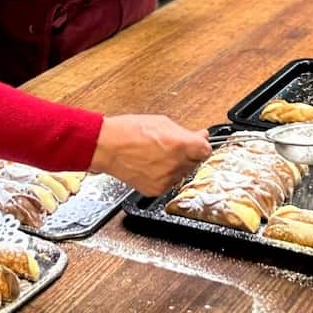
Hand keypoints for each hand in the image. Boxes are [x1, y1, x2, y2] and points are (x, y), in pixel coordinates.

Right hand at [90, 114, 211, 196]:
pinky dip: (164, 176)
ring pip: (182, 174)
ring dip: (176, 165)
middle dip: (189, 155)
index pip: (206, 151)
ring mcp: (166, 179)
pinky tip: (152, 165)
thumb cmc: (129, 131)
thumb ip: (185, 132)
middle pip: (195, 163)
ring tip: (158, 154)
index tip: (198, 144)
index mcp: (180, 145)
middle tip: (173, 147)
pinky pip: (169, 183)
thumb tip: (201, 136)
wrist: (106, 147)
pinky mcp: (156, 190)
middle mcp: (176, 164)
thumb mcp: (162, 123)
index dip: (202, 146)